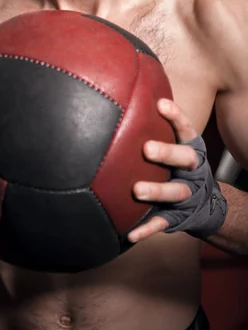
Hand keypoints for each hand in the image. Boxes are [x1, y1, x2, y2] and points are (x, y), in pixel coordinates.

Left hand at [128, 98, 226, 242]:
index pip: (187, 129)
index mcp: (191, 149)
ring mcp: (188, 195)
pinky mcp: (178, 217)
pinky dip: (146, 229)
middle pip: (186, 159)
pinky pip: (162, 223)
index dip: (176, 116)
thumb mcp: (176, 146)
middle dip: (167, 153)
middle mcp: (194, 171)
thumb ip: (156, 128)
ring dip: (157, 191)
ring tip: (137, 190)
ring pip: (176, 192)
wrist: (205, 206)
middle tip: (146, 149)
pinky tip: (130, 233)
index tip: (160, 104)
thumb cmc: (178, 167)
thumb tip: (125, 96)